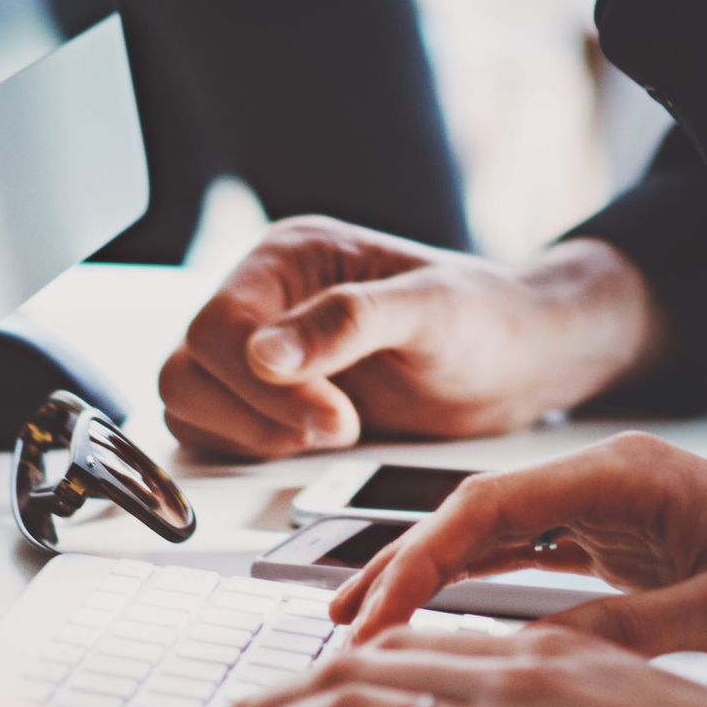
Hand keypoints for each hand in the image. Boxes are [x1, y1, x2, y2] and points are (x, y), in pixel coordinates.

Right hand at [158, 221, 666, 456]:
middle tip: (340, 427)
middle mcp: (263, 298)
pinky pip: (212, 432)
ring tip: (334, 431)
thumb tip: (264, 353)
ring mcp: (260, 350)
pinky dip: (250, 449)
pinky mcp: (267, 399)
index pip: (218, 323)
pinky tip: (315, 442)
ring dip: (252, 434)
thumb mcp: (431, 310)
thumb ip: (349, 323)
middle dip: (257, 414)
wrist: (517, 362)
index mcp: (290, 257)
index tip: (331, 413)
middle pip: (189, 367)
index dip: (260, 382)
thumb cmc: (487, 320)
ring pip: (190, 402)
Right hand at [339, 434, 706, 672]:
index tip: (365, 617)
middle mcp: (615, 479)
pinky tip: (444, 621)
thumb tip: (527, 660)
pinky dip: (481, 587)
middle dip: (403, 568)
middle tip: (338, 630)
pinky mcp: (632, 543)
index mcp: (631, 473)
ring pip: (498, 536)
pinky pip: (535, 558)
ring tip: (367, 628)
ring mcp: (620, 510)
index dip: (416, 559)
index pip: (491, 505)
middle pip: (478, 514)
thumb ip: (626, 628)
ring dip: (433, 577)